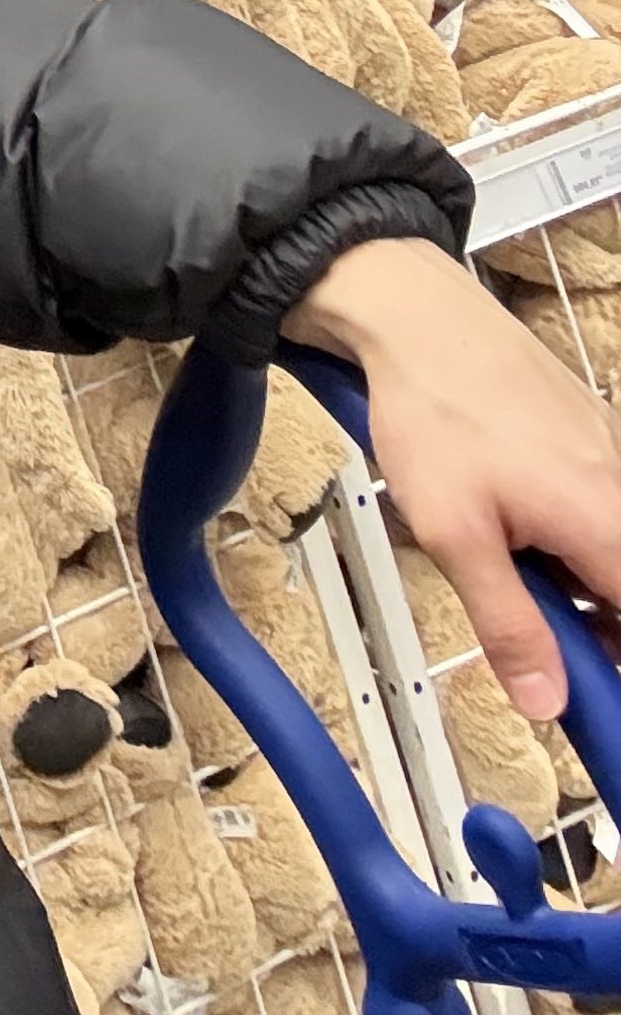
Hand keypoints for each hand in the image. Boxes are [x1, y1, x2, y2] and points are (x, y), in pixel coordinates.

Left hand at [284, 237, 620, 716]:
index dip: (614, 661)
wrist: (413, 313)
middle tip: (532, 630)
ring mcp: (610, 456)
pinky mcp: (587, 435)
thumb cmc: (432, 411)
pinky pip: (596, 506)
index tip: (591, 689)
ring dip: (572, 579)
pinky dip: (563, 533)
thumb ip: (509, 623)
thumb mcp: (455, 535)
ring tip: (504, 563)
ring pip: (610, 549)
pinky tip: (507, 518)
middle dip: (594, 625)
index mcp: (610, 522)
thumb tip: (548, 701)